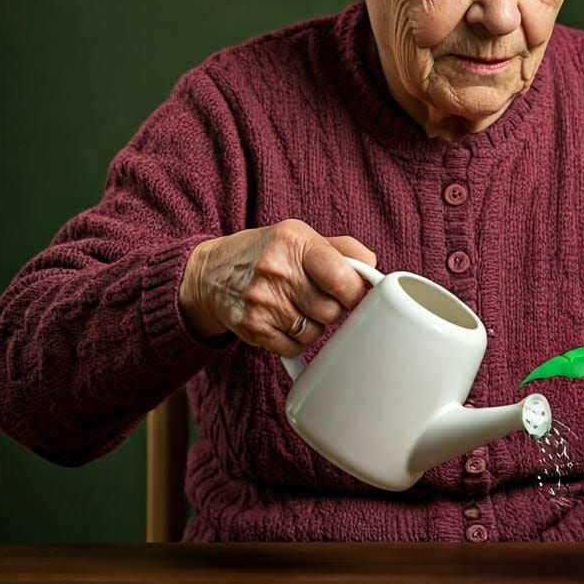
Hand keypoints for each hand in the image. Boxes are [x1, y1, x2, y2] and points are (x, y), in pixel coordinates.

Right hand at [179, 219, 376, 355]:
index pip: (341, 277)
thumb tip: (373, 269)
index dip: (356, 291)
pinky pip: (295, 346)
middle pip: (332, 311)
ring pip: (316, 332)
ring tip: (297, 305)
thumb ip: (344, 249)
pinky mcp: (252, 328)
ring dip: (315, 324)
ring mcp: (262, 302)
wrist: (210, 273)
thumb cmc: (268, 253)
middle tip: (320, 297)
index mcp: (294, 242)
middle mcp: (276, 271)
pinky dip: (296, 339)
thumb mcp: (302, 236)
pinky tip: (284, 320)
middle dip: (334, 308)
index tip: (354, 293)